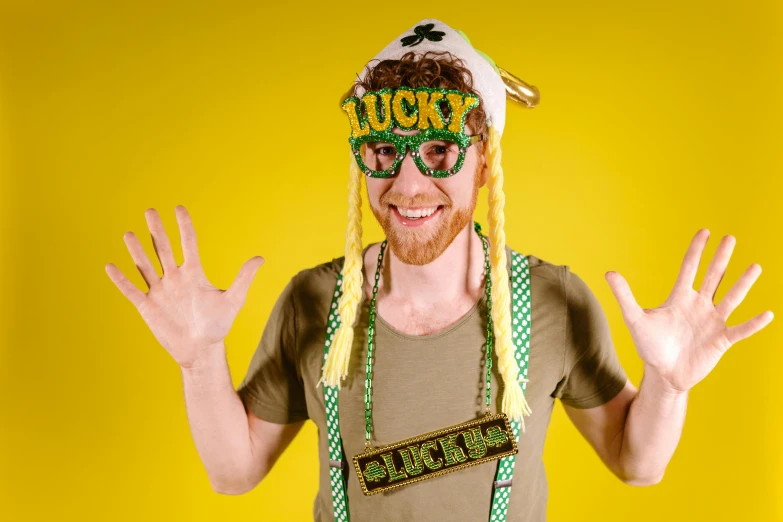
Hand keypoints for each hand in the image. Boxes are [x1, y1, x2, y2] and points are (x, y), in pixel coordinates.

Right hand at [105, 206, 263, 367]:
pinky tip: (110, 266)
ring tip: (129, 233)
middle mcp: (174, 278)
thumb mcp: (233, 300)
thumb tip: (261, 258)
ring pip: (145, 265)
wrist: (200, 349)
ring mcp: (160, 291)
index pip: (188, 243)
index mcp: (194, 273)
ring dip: (137, 250)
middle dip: (157, 230)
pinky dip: (121, 280)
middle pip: (163, 248)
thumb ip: (243, 278)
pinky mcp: (147, 306)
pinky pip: (131, 290)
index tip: (179, 208)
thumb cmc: (218, 325)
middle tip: (150, 210)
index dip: (184, 226)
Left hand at [605, 229, 773, 392]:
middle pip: (713, 277)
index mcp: (680, 297)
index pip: (689, 268)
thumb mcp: (635, 319)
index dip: (696, 250)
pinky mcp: (721, 340)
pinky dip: (753, 324)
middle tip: (730, 238)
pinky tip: (768, 314)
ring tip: (755, 267)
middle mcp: (699, 305)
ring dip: (742, 284)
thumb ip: (625, 296)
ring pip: (731, 298)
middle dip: (721, 258)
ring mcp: (712, 322)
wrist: (663, 374)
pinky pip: (740, 330)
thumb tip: (609, 272)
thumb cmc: (650, 346)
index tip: (705, 231)